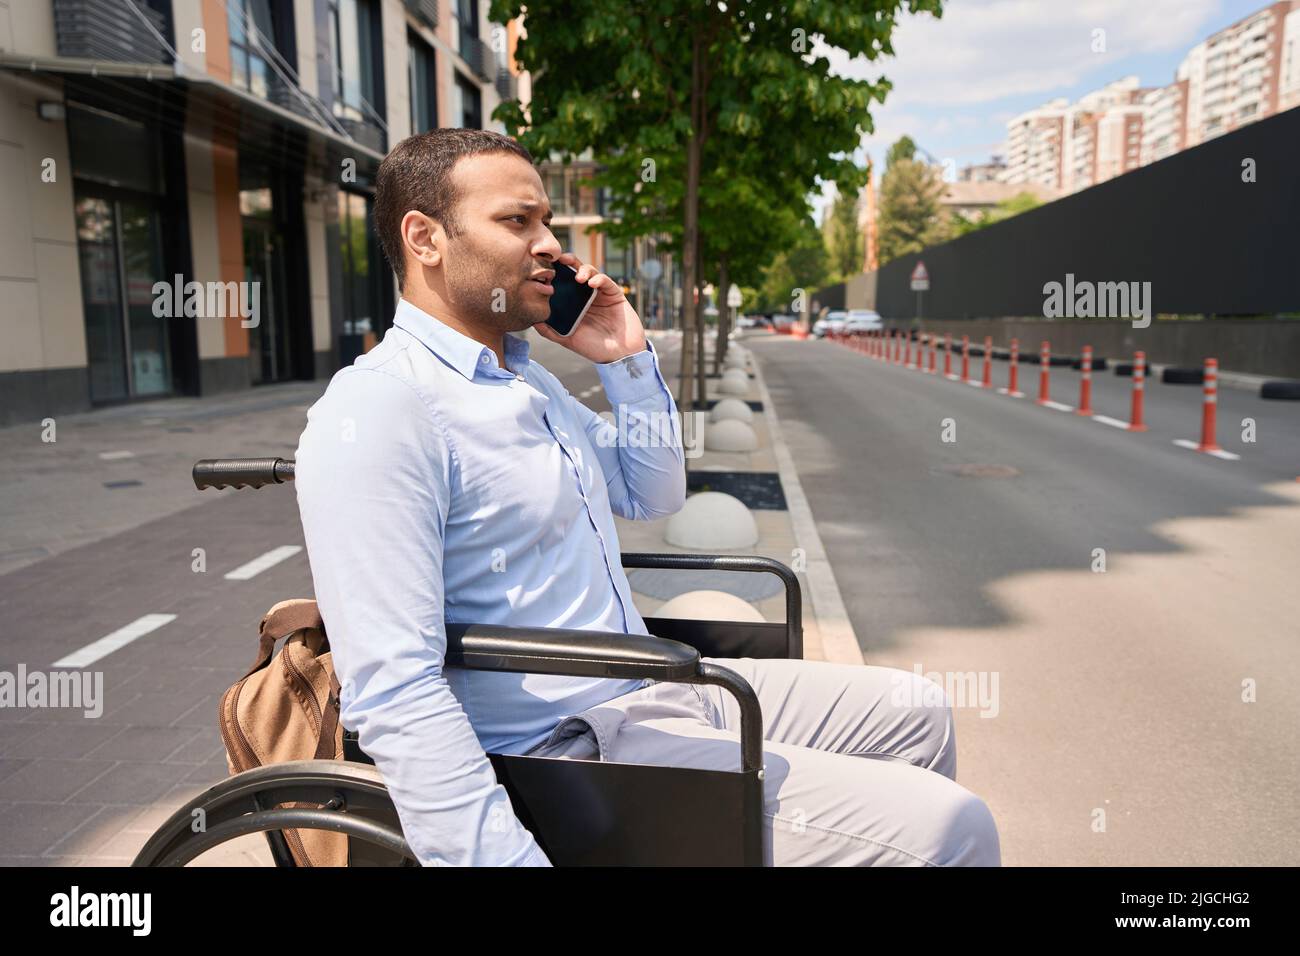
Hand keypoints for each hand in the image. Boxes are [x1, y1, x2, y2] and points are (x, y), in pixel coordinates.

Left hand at [532, 253, 646, 362]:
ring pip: (590, 272)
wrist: (619, 355)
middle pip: (575, 271)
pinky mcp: (614, 293)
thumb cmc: (593, 347)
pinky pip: (605, 281)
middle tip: (559, 260)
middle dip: (567, 262)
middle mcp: (585, 295)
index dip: (554, 273)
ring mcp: (600, 293)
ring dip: (583, 270)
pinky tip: (592, 284)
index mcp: (573, 302)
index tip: (544, 268)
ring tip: (578, 277)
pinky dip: (598, 279)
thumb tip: (532, 320)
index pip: (562, 282)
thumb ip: (549, 330)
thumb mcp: (567, 339)